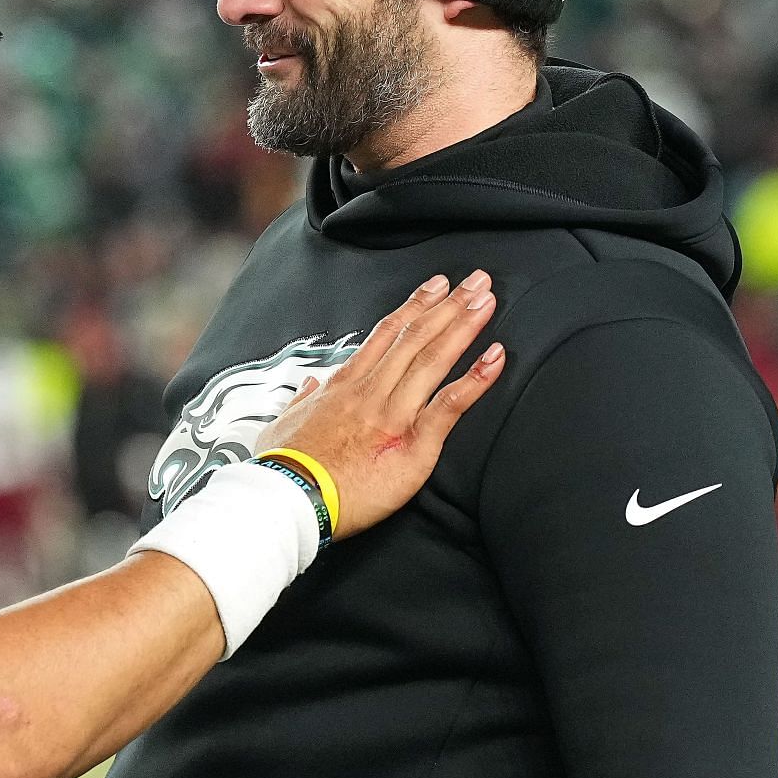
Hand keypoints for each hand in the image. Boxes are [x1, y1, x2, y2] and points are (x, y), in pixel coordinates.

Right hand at [252, 271, 503, 537]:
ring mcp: (392, 413)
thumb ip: (303, 400)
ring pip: (432, 359)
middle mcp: (370, 392)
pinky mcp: (412, 443)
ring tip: (485, 301)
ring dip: (462, 326)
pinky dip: (475, 379)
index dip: (413, 308)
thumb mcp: (281, 424)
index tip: (434, 288)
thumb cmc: (283, 467)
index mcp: (343, 387)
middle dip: (448, 306)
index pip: (385, 336)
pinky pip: (449, 405)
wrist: (288, 498)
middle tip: (475, 280)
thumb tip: (311, 384)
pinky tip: (495, 357)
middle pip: (415, 338)